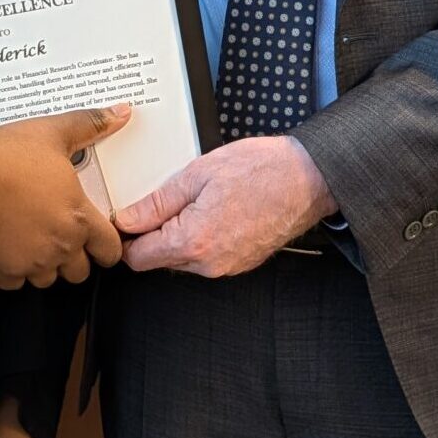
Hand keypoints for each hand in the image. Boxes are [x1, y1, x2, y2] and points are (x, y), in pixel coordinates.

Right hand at [0, 104, 129, 289]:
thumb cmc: (8, 156)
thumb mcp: (53, 133)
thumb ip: (90, 125)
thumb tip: (122, 113)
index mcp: (79, 218)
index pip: (110, 250)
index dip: (106, 246)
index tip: (97, 239)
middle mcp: (61, 246)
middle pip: (79, 272)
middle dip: (73, 258)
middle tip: (60, 236)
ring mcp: (32, 262)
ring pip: (48, 280)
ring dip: (44, 265)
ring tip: (33, 241)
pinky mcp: (3, 270)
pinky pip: (15, 283)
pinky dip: (13, 271)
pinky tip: (8, 249)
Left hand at [115, 135, 337, 276]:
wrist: (309, 179)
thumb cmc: (261, 170)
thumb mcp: (197, 174)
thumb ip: (157, 203)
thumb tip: (127, 220)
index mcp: (192, 242)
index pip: (137, 258)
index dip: (127, 237)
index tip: (129, 218)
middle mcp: (208, 264)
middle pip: (158, 260)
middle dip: (153, 234)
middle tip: (167, 199)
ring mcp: (227, 268)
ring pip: (182, 259)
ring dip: (179, 235)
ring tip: (196, 201)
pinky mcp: (240, 264)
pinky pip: (206, 257)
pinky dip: (201, 238)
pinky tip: (214, 210)